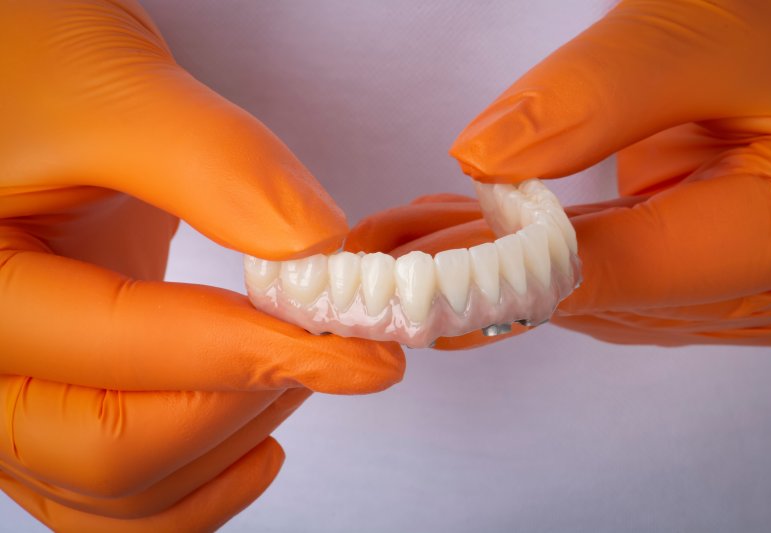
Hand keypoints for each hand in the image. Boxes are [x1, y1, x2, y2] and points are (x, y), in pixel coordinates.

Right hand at [0, 1, 403, 530]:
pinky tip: (257, 440)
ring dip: (235, 440)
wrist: (15, 73)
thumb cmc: (26, 59)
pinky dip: (197, 485)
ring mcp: (14, 394)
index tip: (363, 349)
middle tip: (331, 347)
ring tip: (298, 366)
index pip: (122, 354)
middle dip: (246, 401)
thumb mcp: (113, 90)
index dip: (257, 354)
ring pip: (123, 491)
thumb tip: (318, 253)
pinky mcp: (59, 397)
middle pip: (115, 451)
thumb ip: (216, 167)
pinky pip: (119, 497)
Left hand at [349, 0, 770, 347]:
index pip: (600, 274)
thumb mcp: (710, 34)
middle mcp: (747, 293)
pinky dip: (530, 258)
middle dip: (464, 279)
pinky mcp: (699, 275)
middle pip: (579, 296)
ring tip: (395, 249)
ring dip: (487, 272)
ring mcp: (724, 293)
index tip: (396, 279)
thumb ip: (602, 93)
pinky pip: (603, 278)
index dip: (486, 277)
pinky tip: (466, 238)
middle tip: (368, 264)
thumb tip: (484, 157)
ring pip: (584, 295)